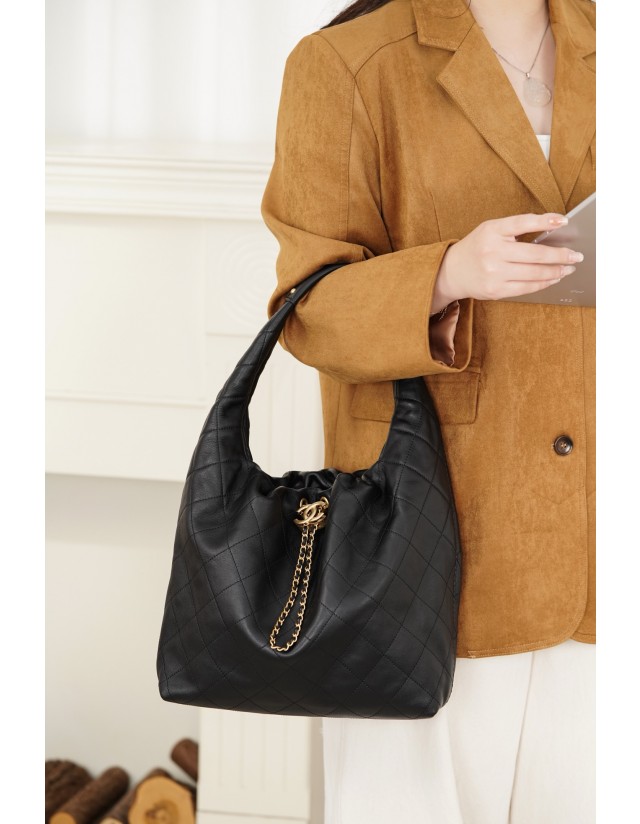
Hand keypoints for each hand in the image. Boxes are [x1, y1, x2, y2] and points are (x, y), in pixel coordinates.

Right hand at [431, 212, 583, 312]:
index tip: (564, 222)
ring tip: (568, 268)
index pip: (522, 223)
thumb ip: (515, 229)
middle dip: (560, 255)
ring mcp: (494, 273)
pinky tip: (553, 278)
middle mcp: (492, 252)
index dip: (544, 221)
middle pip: (535, 254)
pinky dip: (543, 283)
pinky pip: (526, 288)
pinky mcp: (496, 290)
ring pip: (534, 273)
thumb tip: (550, 233)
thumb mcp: (491, 229)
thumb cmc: (477, 248)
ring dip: (556, 271)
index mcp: (492, 231)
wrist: (452, 271)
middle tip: (575, 255)